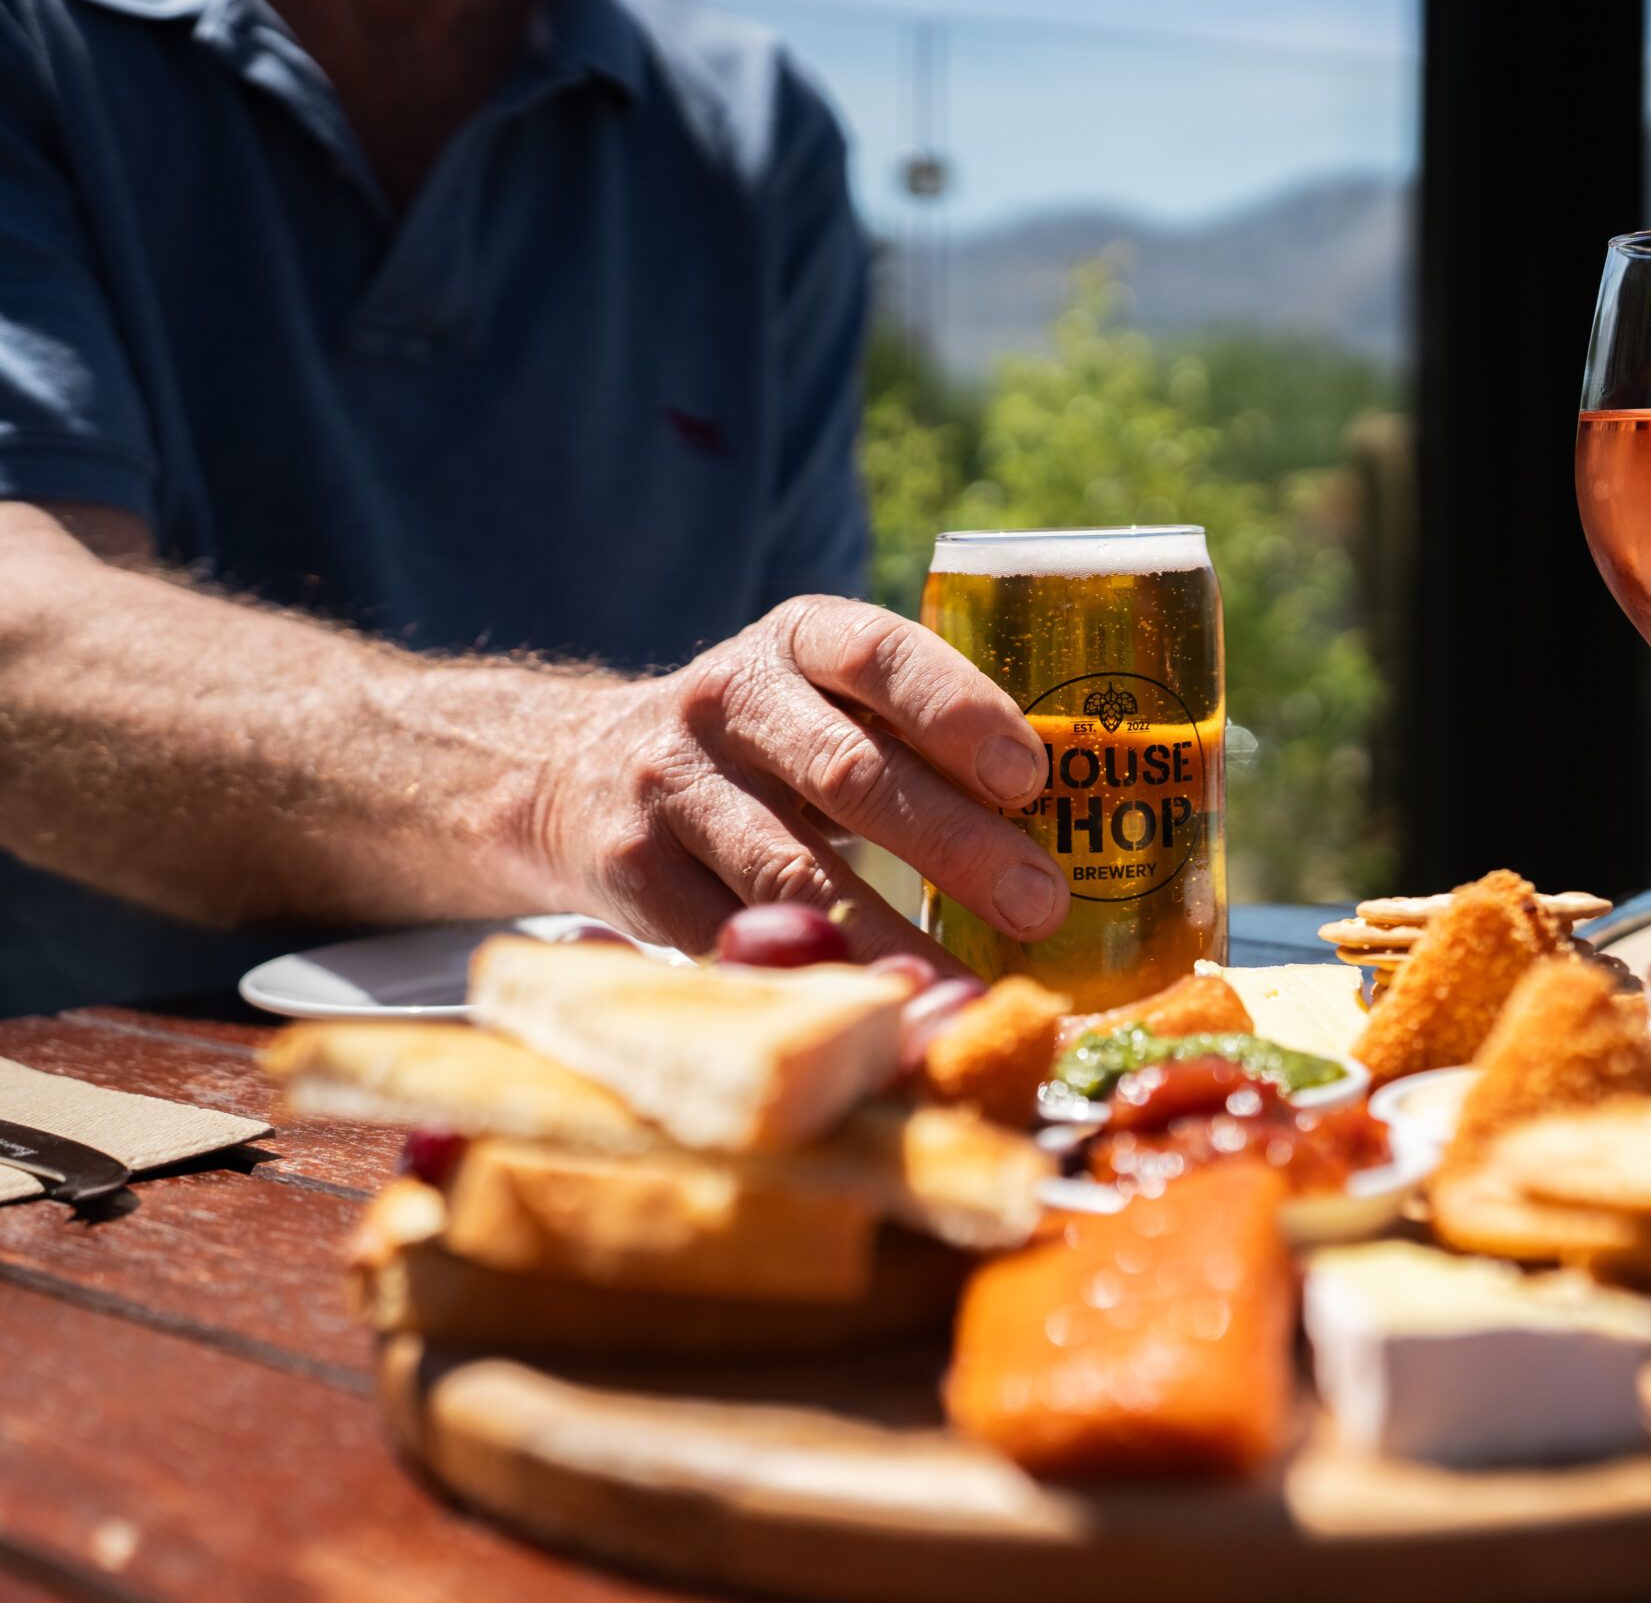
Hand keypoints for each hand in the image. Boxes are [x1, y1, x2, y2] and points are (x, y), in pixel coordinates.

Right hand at [523, 596, 1065, 961]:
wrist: (568, 771)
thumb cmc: (763, 743)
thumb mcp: (822, 697)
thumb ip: (916, 734)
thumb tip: (1079, 814)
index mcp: (799, 639)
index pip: (882, 654)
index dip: (957, 710)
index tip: (1030, 774)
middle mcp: (729, 699)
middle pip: (851, 772)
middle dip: (955, 843)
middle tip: (1041, 901)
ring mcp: (672, 785)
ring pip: (792, 873)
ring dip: (890, 939)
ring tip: (969, 990)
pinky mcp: (634, 871)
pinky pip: (732, 936)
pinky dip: (810, 979)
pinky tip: (875, 1014)